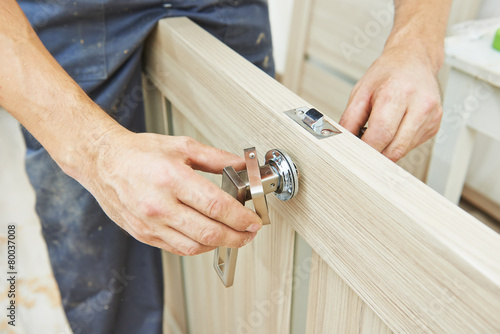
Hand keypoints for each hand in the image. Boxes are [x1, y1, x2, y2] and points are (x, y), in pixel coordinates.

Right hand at [81, 130, 261, 255]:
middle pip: (209, 232)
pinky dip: (198, 247)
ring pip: (194, 246)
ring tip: (233, 236)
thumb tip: (242, 166)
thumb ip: (216, 158)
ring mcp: (150, 224)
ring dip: (220, 244)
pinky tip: (208, 238)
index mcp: (171, 179)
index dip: (241, 217)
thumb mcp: (182, 146)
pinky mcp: (143, 234)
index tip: (254, 220)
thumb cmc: (139, 152)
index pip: (216, 206)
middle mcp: (159, 205)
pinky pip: (177, 248)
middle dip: (237, 236)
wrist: (103, 162)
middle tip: (250, 233)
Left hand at [339, 47, 442, 161]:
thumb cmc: (388, 73)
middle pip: (394, 148)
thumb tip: (343, 141)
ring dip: (385, 150)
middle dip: (374, 154)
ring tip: (377, 135)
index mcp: (398, 93)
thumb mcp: (361, 91)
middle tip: (361, 150)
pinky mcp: (435, 125)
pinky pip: (411, 146)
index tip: (354, 152)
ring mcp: (431, 117)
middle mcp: (420, 105)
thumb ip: (350, 119)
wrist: (414, 59)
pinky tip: (393, 129)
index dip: (365, 148)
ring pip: (403, 151)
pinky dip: (397, 144)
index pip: (381, 134)